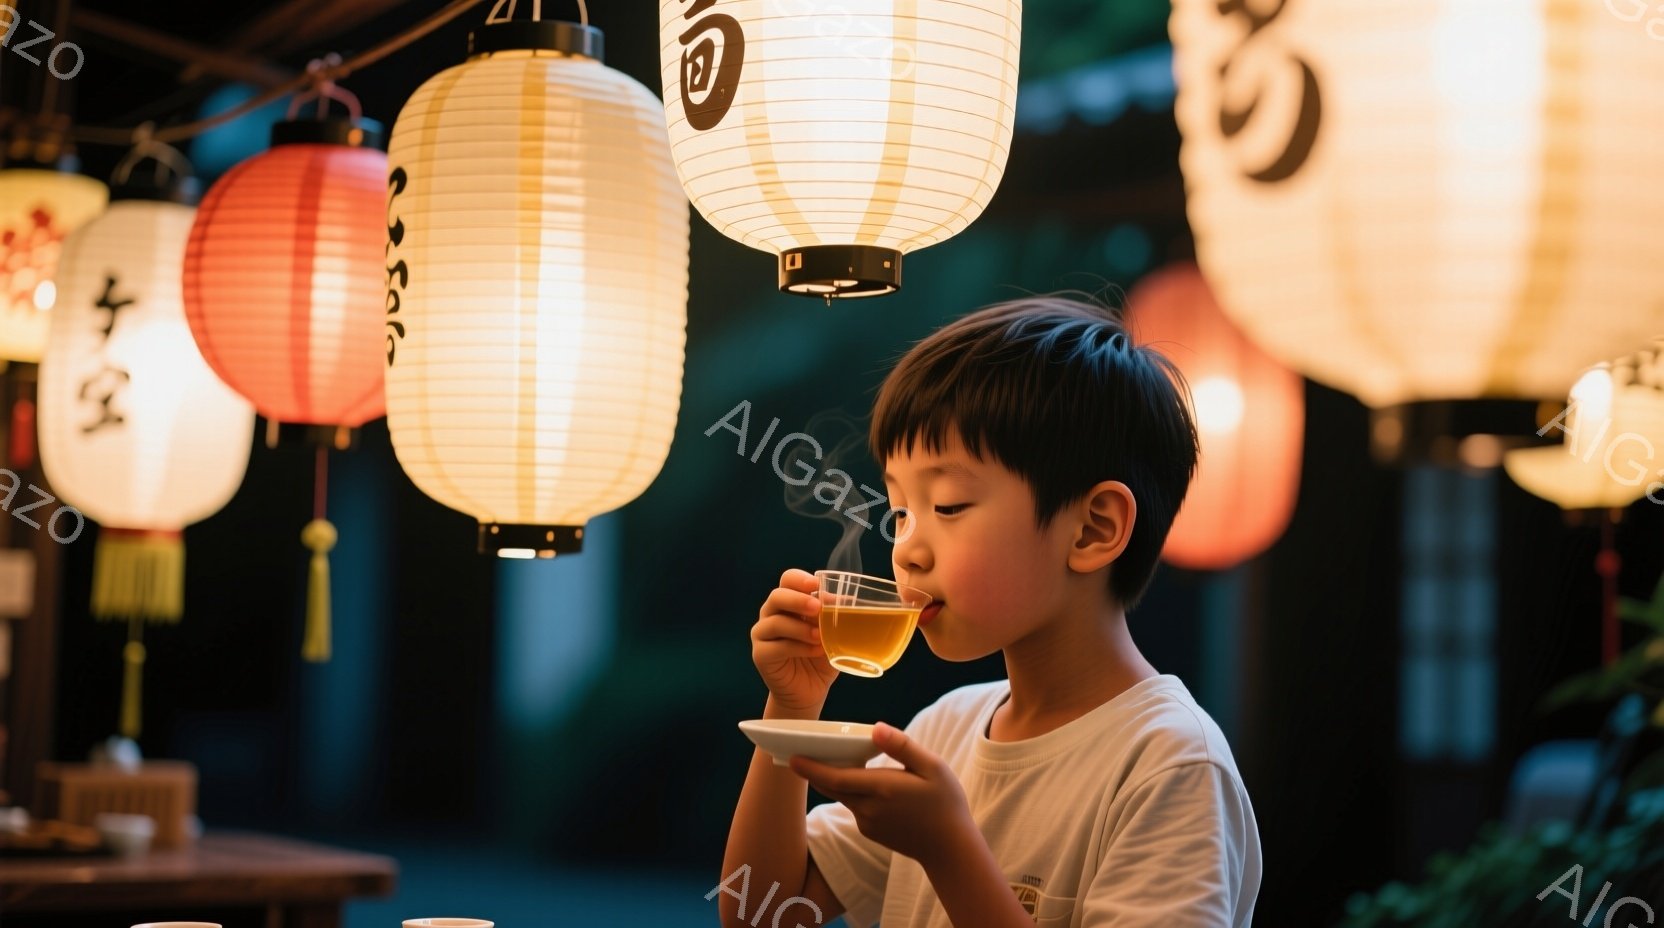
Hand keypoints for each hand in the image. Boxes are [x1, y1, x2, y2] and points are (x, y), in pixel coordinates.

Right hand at [751, 568, 837, 713]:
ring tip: (820, 637)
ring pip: (775, 622)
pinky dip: (798, 647)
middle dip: (798, 600)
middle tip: (817, 607)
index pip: (788, 580)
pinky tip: (815, 651)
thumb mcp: (832, 634)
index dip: (799, 579)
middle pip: (777, 596)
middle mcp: (772, 613)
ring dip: (800, 628)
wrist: (809, 690)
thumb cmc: (820, 657)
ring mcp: (763, 634)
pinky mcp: (761, 655)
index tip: (816, 584)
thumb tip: (847, 600)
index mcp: (789, 602)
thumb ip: (835, 617)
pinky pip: (776, 647)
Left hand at [790, 722, 974, 869]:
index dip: (811, 768)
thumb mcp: (933, 768)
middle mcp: (869, 808)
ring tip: (836, 760)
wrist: (950, 849)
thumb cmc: (946, 803)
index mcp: (883, 788)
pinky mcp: (871, 832)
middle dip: (815, 771)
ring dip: (837, 780)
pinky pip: (855, 807)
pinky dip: (853, 792)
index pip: (836, 778)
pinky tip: (866, 782)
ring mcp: (868, 823)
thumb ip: (902, 746)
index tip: (791, 757)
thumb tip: (876, 727)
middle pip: (832, 787)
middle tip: (799, 753)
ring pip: (844, 796)